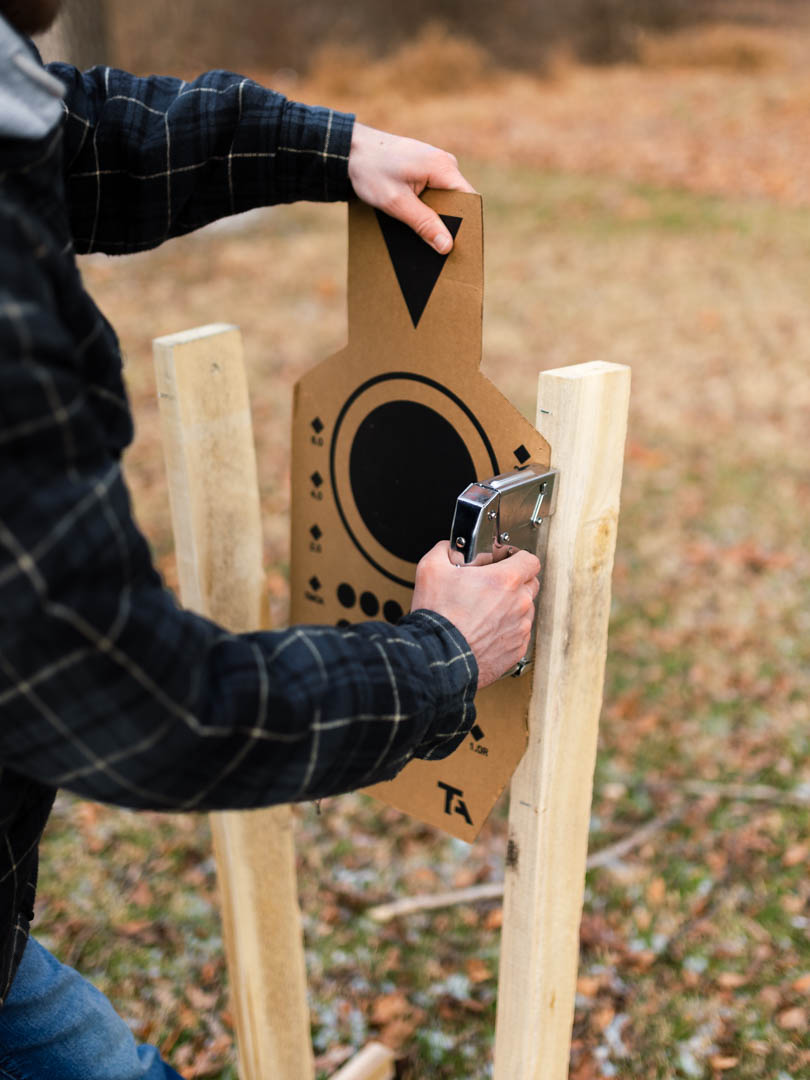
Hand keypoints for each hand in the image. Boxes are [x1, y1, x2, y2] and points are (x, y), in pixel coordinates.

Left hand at [348, 122, 475, 254]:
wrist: (352, 150)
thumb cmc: (371, 170)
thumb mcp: (396, 202)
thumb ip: (424, 224)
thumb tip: (447, 246)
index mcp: (443, 167)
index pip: (469, 201)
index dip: (467, 225)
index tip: (459, 248)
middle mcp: (445, 163)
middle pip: (458, 202)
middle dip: (448, 225)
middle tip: (437, 250)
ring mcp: (437, 166)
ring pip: (445, 200)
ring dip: (435, 218)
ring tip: (424, 238)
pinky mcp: (427, 170)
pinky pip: (435, 194)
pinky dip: (427, 209)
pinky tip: (415, 221)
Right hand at [411, 541, 540, 688]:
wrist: (438, 659)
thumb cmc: (438, 618)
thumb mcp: (431, 569)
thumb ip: (445, 550)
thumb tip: (449, 548)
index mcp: (505, 580)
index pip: (530, 560)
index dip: (516, 557)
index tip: (505, 561)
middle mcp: (519, 604)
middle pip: (531, 584)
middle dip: (515, 581)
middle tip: (491, 585)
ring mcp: (520, 629)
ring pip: (525, 610)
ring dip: (510, 607)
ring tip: (484, 611)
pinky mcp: (516, 650)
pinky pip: (518, 634)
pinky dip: (506, 630)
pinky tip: (485, 631)